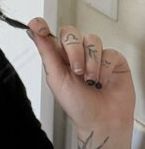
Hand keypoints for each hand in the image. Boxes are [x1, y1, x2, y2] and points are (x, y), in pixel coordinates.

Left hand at [27, 18, 134, 135]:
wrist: (102, 122)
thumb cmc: (78, 105)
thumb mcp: (56, 79)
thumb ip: (47, 53)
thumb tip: (33, 32)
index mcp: (59, 57)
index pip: (49, 34)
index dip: (42, 26)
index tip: (38, 26)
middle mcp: (77, 53)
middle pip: (71, 33)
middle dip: (74, 51)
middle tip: (77, 71)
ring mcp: (96, 55)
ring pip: (92, 40)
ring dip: (90, 62)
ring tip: (91, 80)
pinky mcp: (114, 60)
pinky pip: (109, 53)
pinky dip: (105, 68)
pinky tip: (103, 81)